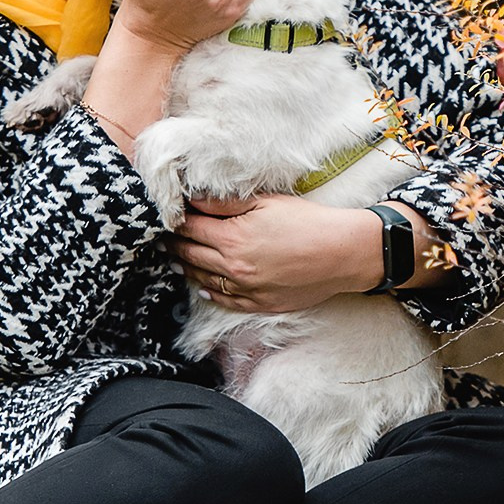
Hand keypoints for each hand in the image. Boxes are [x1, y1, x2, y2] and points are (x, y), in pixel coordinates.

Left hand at [170, 193, 383, 313]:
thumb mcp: (266, 202)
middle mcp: (234, 267)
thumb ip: (226, 203)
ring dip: (187, 270)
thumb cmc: (308, 222)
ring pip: (204, 280)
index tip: (166, 218)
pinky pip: (227, 302)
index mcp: (232, 238)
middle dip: (174, 246)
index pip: (191, 229)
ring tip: (174, 262)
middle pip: (192, 256)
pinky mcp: (260, 304)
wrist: (342, 253)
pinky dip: (210, 294)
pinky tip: (203, 289)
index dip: (176, 222)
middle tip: (160, 241)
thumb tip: (195, 200)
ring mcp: (246, 289)